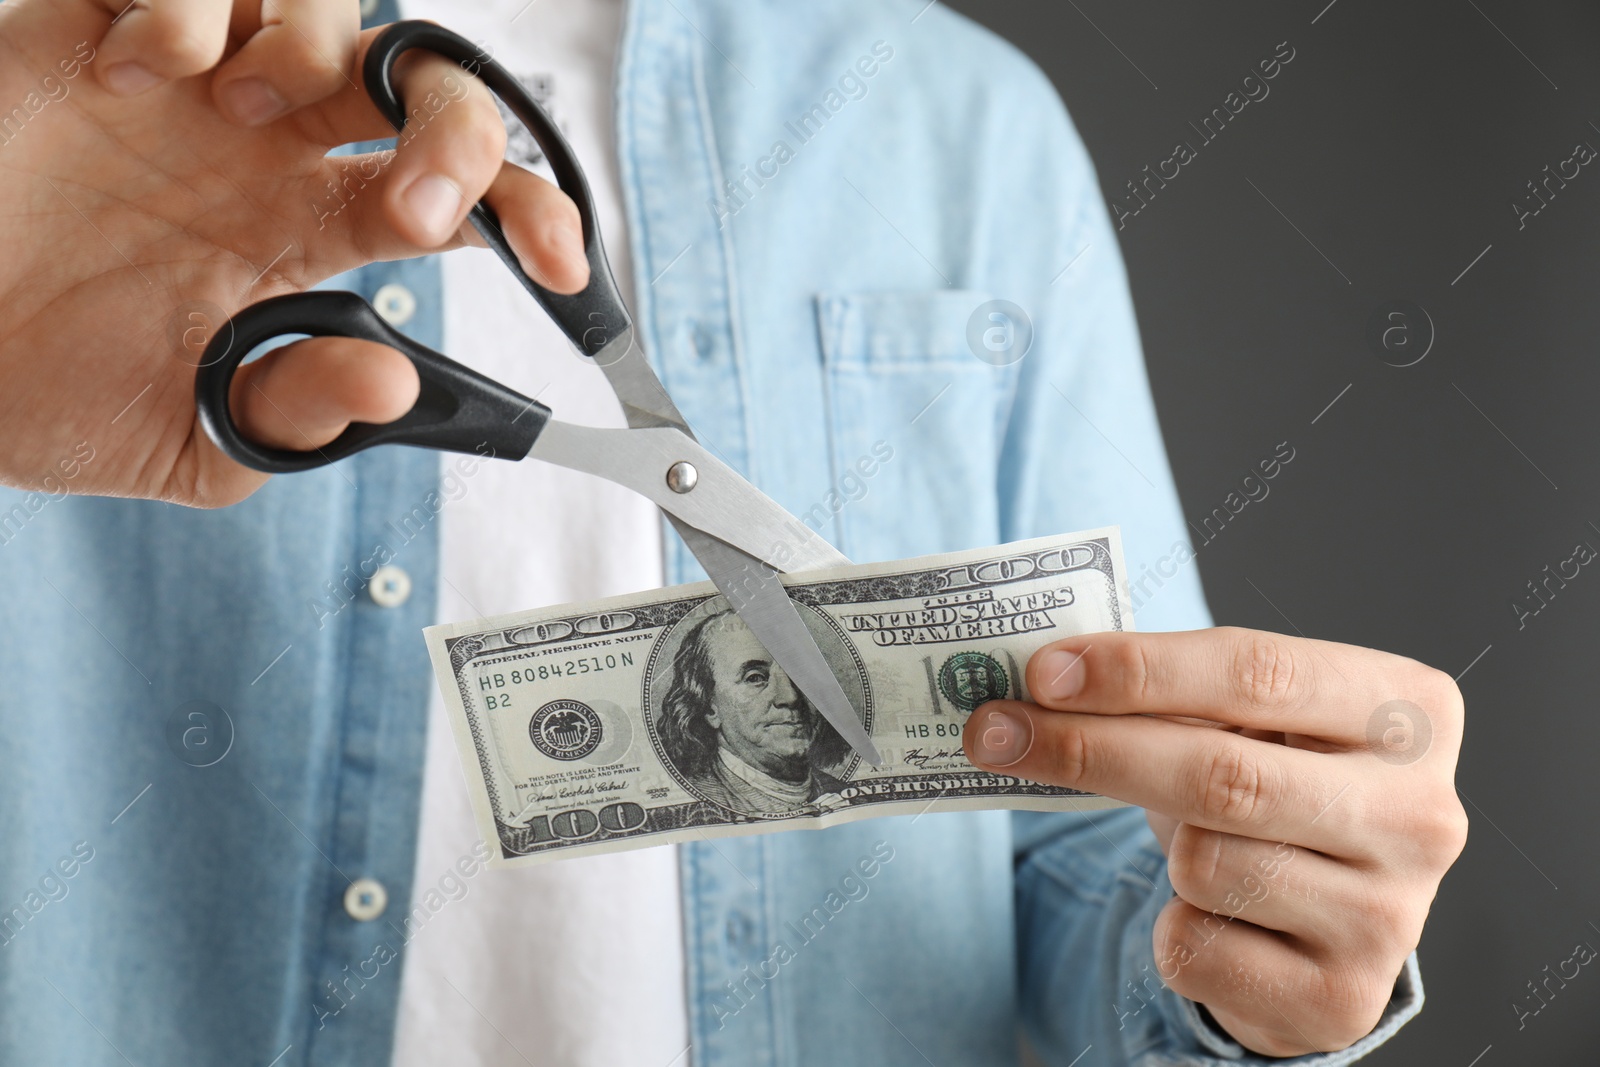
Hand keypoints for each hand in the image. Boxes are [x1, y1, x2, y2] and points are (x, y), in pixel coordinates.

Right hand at [0, 0, 587, 505]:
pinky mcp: (94, 30)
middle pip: (418, 82)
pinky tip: (135, 70)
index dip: (524, 217)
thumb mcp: (183, 435)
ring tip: (242, 114)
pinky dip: (184, 6)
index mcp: (303, 237)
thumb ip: (292, 415)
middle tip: (412, 198)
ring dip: (316, 50)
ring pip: (322, 2)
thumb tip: (394, 384)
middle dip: (456, 126)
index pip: (453, 202)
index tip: (561, 265)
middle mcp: (266, 150)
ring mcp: (189, 85)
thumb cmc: (37, 384)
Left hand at [963, 627, 1466, 1055]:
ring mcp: (1391, 914)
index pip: (1256, 670)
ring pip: (1206, 864)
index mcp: (1408, 710)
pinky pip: (1196, 947)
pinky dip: (1174, 927)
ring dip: (1161, 851)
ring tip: (1191, 846)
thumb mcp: (1245, 724)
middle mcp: (1421, 811)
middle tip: (993, 731)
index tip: (1041, 671)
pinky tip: (1213, 916)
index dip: (1138, 669)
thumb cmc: (1274, 787)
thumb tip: (1038, 682)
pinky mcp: (1343, 997)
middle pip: (1222, 772)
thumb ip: (1168, 694)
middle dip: (1090, 748)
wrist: (1331, 918)